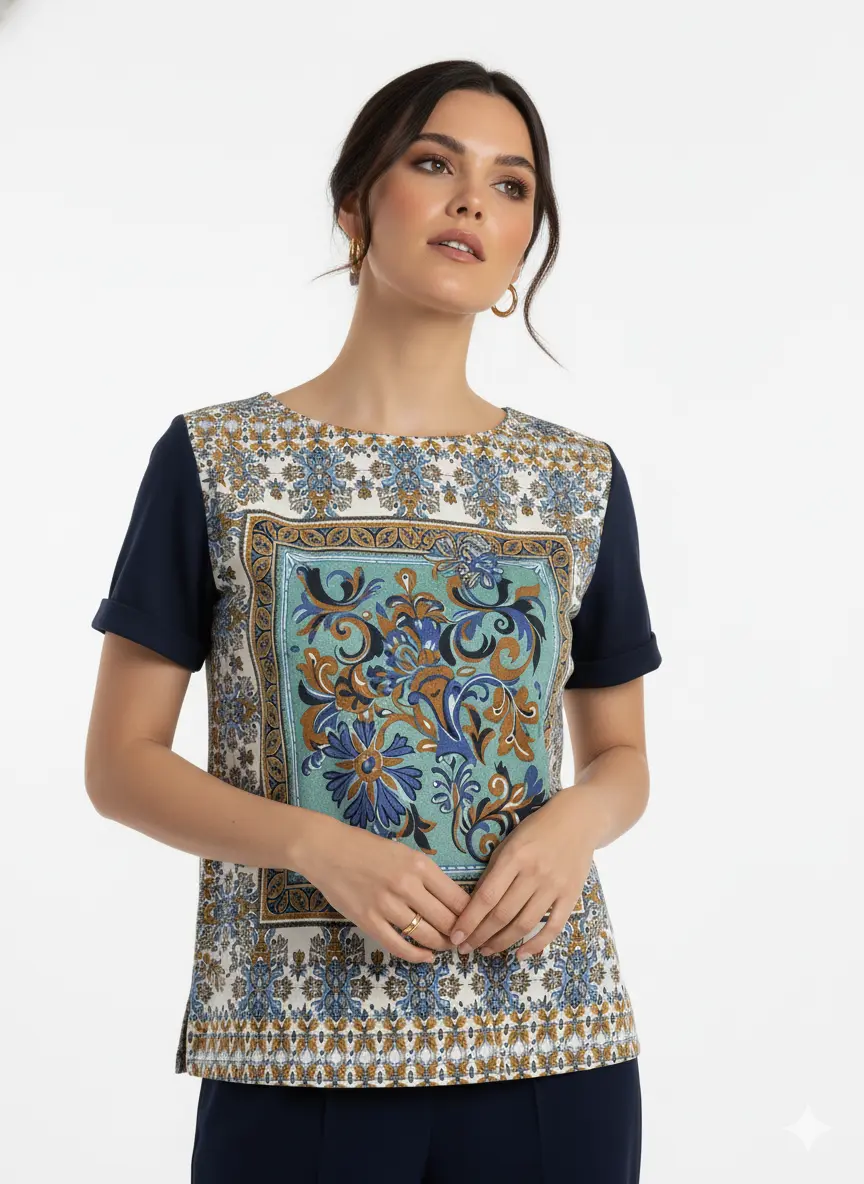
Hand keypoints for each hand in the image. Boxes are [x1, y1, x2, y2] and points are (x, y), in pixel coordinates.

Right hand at [298, 813, 473, 963]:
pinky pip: (399, 946)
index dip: (470, 916)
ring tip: (446, 947)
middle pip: (446, 920)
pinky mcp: (368, 921)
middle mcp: (406, 885)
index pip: (457, 898)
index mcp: (419, 865)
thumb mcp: (404, 852)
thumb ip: (426, 875)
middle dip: (459, 935)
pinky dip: (416, 956)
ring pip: (426, 936)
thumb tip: (451, 901)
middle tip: (463, 941)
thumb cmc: (366, 848)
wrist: (326, 850)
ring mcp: (386, 905)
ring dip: (440, 946)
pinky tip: (425, 957)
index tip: (474, 923)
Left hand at [448, 789, 596, 958]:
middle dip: (480, 936)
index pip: (486, 897)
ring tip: (486, 951)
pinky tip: (520, 954)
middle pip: (503, 914)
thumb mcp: (509, 843)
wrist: (578, 820)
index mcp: (514, 857)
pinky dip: (536, 945)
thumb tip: (474, 905)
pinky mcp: (571, 896)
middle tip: (465, 948)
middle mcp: (534, 873)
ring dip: (502, 943)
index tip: (456, 936)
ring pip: (525, 924)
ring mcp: (554, 886)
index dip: (469, 920)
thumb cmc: (536, 830)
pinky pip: (553, 927)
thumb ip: (494, 872)